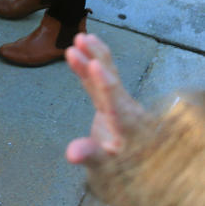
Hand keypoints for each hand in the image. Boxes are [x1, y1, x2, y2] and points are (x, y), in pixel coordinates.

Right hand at [64, 34, 146, 178]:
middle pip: (111, 82)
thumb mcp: (106, 169)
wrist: (135, 167)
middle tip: (78, 43)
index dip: (104, 83)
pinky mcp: (114, 99)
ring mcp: (122, 103)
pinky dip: (94, 60)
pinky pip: (103, 77)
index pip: (115, 101)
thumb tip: (71, 153)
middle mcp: (127, 110)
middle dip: (95, 61)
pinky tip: (86, 44)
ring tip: (80, 37)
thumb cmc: (120, 168)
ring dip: (94, 55)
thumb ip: (91, 156)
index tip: (95, 64)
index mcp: (126, 127)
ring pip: (108, 75)